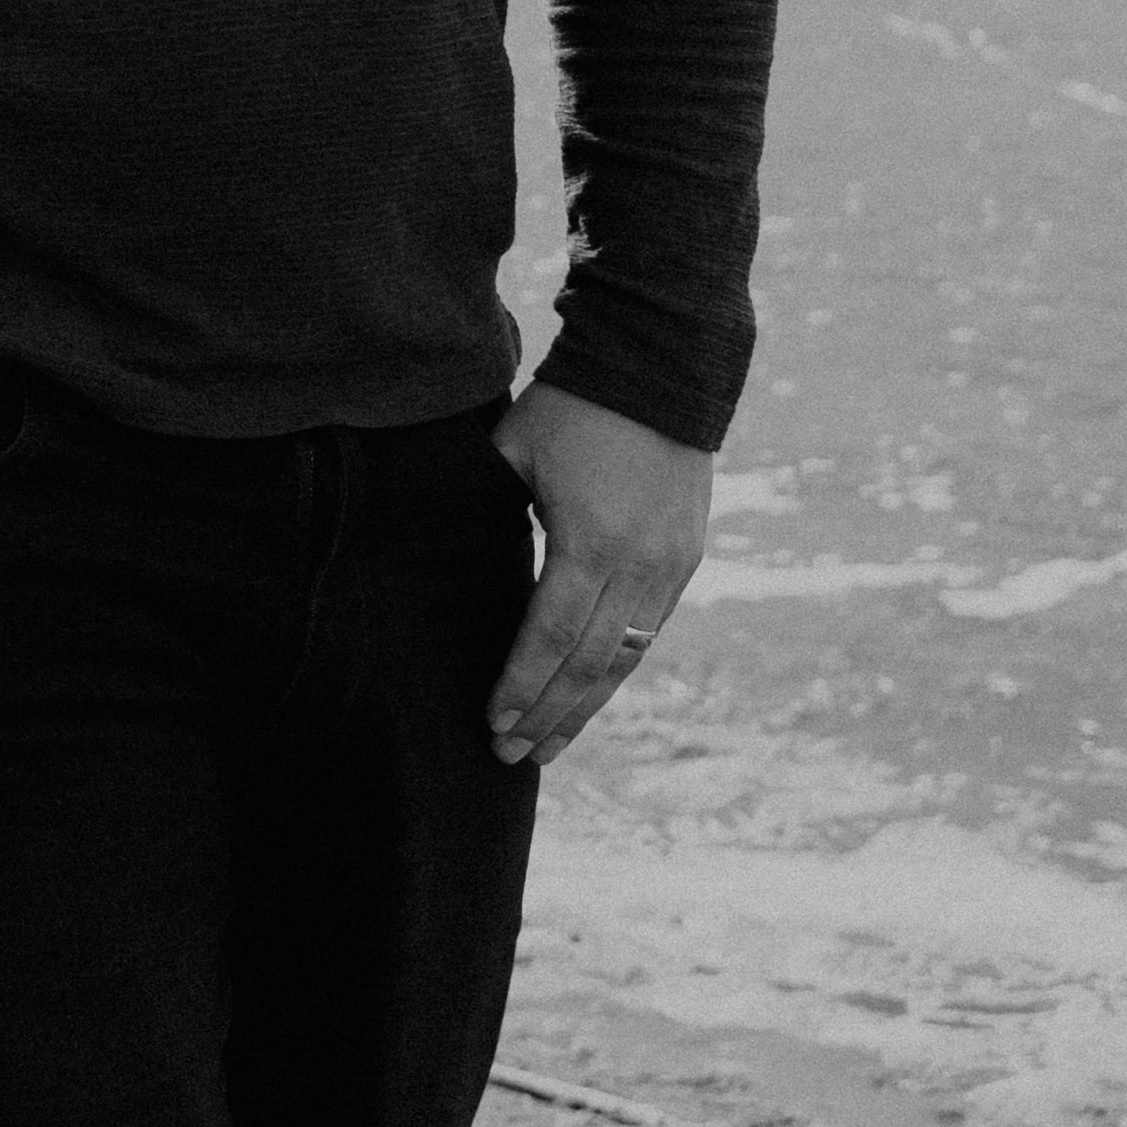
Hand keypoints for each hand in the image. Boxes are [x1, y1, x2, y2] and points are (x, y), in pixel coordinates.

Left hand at [484, 377, 713, 766]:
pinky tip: (588, 697)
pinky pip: (647, 633)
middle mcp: (639, 565)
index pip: (550, 636)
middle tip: (509, 756)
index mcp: (591, 541)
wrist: (662, 370)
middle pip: (589, 664)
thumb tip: (441, 554)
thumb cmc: (571, 407)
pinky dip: (614, 671)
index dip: (521, 684)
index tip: (492, 721)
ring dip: (585, 707)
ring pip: (625, 659)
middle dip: (547, 714)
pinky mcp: (685, 560)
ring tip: (548, 746)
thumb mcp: (514, 450)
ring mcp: (670, 566)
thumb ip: (487, 510)